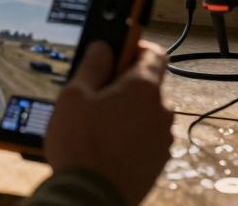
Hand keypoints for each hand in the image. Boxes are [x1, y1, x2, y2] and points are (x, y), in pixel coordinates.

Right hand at [43, 41, 172, 204]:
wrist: (91, 197)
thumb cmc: (81, 146)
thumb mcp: (74, 96)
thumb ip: (92, 66)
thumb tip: (102, 47)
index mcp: (144, 88)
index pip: (154, 52)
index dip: (134, 47)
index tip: (116, 53)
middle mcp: (162, 110)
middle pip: (149, 84)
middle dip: (125, 84)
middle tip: (96, 94)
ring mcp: (163, 137)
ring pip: (147, 111)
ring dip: (128, 111)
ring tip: (98, 125)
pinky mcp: (159, 160)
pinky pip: (147, 135)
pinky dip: (132, 134)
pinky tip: (107, 145)